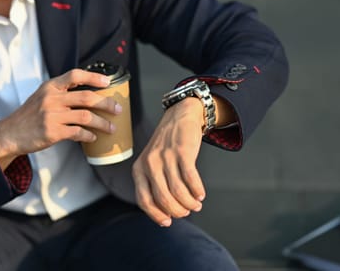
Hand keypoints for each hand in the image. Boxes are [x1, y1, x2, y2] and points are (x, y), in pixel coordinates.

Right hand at [0, 69, 121, 168]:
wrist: (10, 133)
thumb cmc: (29, 116)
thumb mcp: (42, 96)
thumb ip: (60, 93)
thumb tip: (88, 95)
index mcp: (50, 87)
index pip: (75, 75)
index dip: (93, 77)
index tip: (108, 82)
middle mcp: (52, 99)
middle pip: (87, 97)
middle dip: (106, 103)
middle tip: (118, 109)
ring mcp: (52, 116)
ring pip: (86, 117)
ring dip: (102, 123)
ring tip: (111, 128)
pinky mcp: (52, 132)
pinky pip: (78, 133)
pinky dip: (89, 135)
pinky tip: (93, 138)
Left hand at [132, 97, 205, 226]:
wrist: (179, 117)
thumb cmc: (165, 146)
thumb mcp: (151, 163)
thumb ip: (153, 184)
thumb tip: (165, 213)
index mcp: (138, 169)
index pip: (144, 200)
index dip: (156, 215)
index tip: (168, 222)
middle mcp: (149, 164)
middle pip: (163, 199)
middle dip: (177, 211)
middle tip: (187, 211)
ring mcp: (165, 157)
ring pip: (178, 191)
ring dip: (189, 203)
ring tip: (196, 204)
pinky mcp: (182, 151)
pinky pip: (190, 178)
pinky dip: (197, 190)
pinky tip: (201, 194)